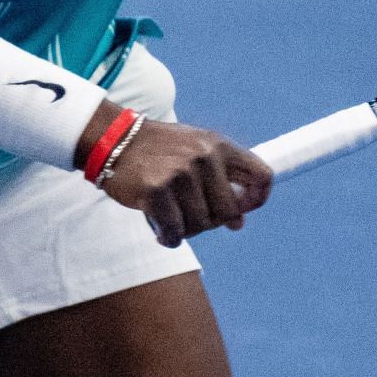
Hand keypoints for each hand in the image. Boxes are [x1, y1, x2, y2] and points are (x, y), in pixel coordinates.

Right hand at [96, 119, 272, 246]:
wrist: (115, 139)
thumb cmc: (160, 150)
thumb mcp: (196, 150)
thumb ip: (221, 180)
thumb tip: (239, 222)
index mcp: (219, 145)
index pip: (262, 175)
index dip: (257, 200)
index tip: (242, 212)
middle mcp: (204, 156)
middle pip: (230, 211)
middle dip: (212, 222)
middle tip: (192, 217)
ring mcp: (180, 173)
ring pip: (201, 224)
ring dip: (187, 230)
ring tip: (173, 220)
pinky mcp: (157, 190)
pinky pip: (176, 231)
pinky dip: (170, 237)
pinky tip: (162, 231)